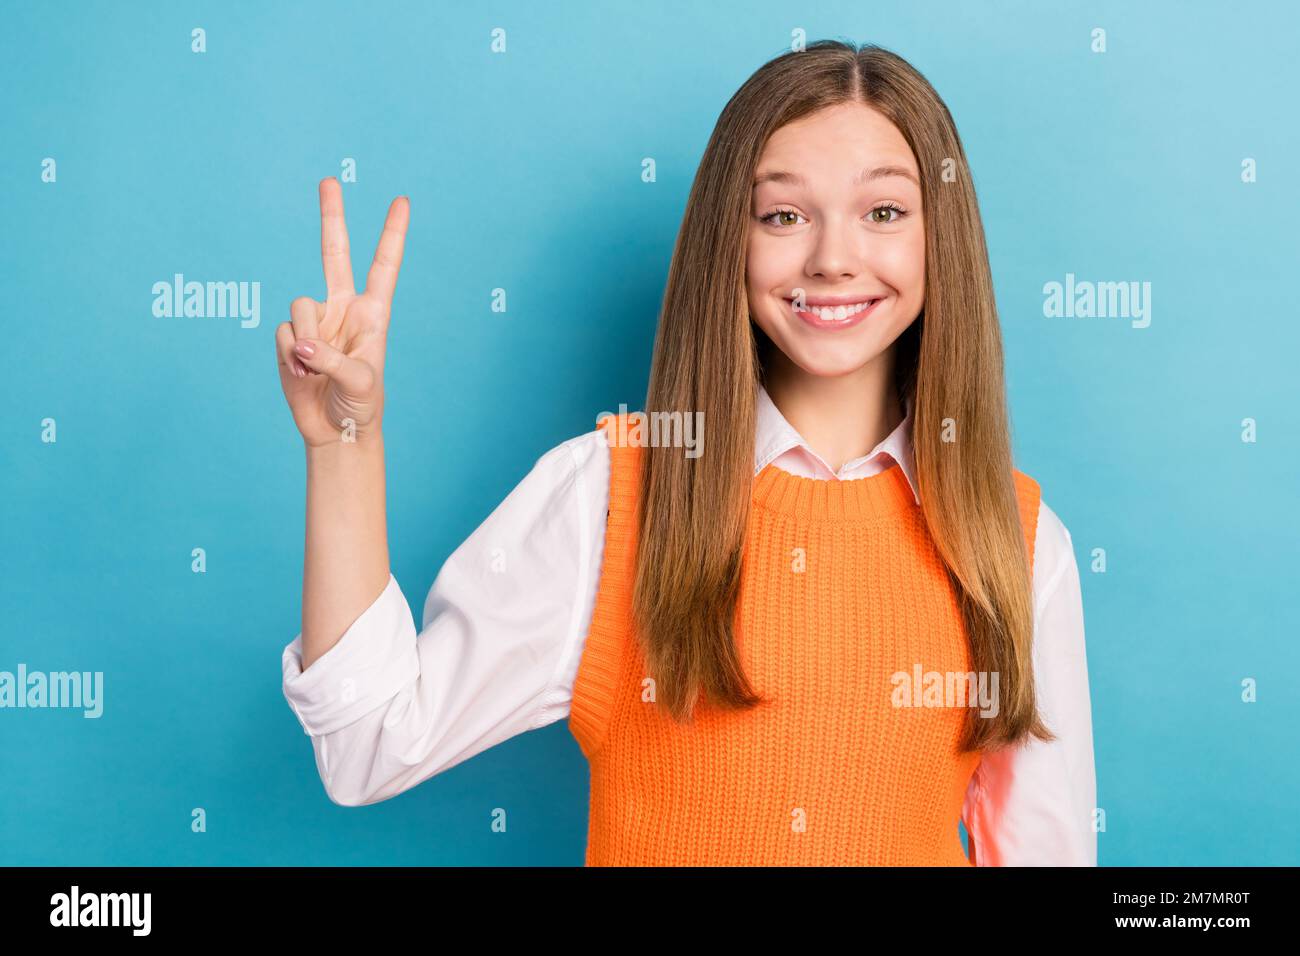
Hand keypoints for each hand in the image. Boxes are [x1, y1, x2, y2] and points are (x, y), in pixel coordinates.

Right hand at [276, 178, 409, 447]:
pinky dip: (290, 358)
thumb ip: (332, 359)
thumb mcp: (360, 383)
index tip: (401, 201)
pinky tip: (303, 376)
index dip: (392, 234)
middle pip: (334, 253)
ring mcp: (316, 321)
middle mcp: (343, 309)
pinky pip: (284, 334)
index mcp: (373, 313)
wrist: (335, 431)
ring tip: (318, 373)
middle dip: (331, 216)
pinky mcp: (291, 338)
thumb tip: (301, 342)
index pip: (383, 266)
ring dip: (306, 343)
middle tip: (329, 179)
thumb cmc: (361, 406)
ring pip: (300, 307)